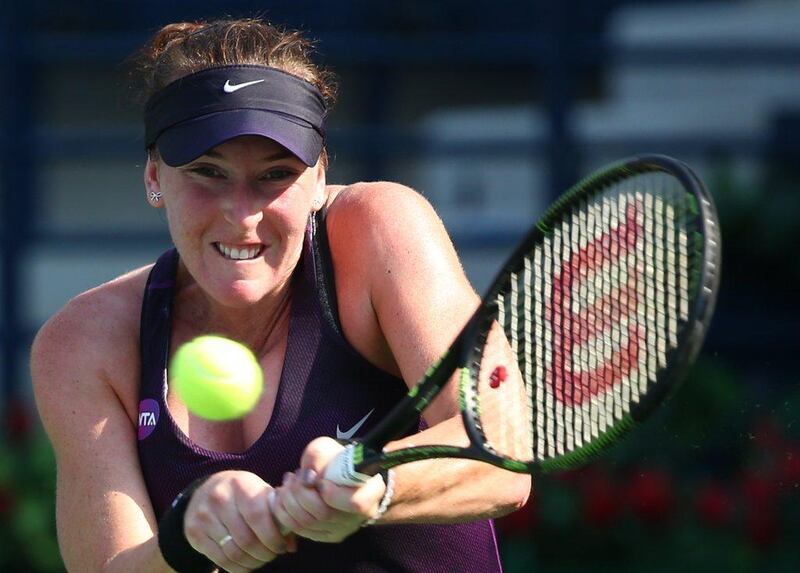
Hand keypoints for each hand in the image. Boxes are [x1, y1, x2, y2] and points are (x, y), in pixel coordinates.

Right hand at [183, 470, 295, 572]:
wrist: (205, 490)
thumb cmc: (242, 493)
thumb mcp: (259, 493)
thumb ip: (278, 514)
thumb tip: (291, 545)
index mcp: (241, 485)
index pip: (258, 516)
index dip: (272, 537)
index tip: (281, 546)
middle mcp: (220, 498)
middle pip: (246, 539)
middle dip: (265, 553)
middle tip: (272, 554)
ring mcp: (205, 516)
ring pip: (233, 552)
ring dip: (252, 562)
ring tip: (261, 559)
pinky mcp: (195, 532)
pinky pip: (220, 559)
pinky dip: (237, 568)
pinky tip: (246, 564)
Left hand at [270, 437, 386, 542]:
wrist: (337, 476)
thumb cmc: (335, 460)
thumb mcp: (329, 449)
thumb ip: (318, 456)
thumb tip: (308, 475)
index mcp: (370, 493)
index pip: (356, 503)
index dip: (333, 494)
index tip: (319, 479)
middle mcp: (357, 517)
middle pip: (324, 514)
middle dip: (301, 492)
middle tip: (295, 474)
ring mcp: (341, 530)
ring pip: (308, 523)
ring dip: (289, 500)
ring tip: (288, 482)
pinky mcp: (323, 536)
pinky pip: (298, 529)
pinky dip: (283, 511)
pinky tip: (283, 495)